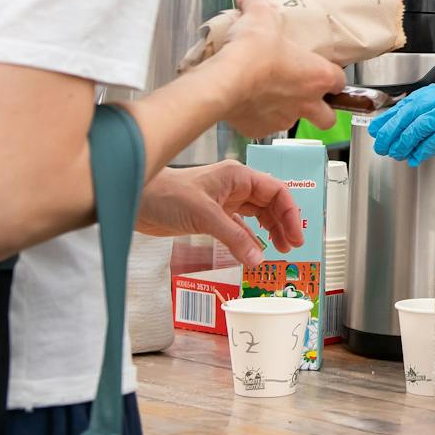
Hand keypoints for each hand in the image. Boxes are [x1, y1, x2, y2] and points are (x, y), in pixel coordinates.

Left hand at [136, 160, 302, 267]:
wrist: (138, 199)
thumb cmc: (167, 194)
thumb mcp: (206, 216)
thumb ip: (234, 238)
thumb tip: (258, 258)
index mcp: (238, 176)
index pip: (276, 191)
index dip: (290, 212)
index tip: (296, 235)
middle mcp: (235, 187)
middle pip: (270, 204)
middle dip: (283, 224)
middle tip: (290, 247)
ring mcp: (224, 201)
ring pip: (257, 215)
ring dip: (269, 231)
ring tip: (279, 250)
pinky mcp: (213, 215)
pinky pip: (239, 227)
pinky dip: (249, 239)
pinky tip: (254, 251)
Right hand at [196, 0, 342, 136]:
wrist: (226, 81)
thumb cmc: (253, 51)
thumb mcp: (260, 15)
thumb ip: (258, 2)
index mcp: (318, 76)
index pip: (339, 81)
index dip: (331, 75)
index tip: (320, 69)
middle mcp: (305, 102)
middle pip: (328, 117)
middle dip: (321, 109)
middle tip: (304, 94)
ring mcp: (283, 119)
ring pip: (292, 121)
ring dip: (285, 110)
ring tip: (267, 93)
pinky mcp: (258, 129)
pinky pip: (263, 125)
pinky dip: (257, 116)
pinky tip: (246, 101)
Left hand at [369, 76, 434, 165]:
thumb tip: (427, 120)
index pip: (415, 99)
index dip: (395, 113)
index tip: (383, 122)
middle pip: (411, 112)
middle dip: (392, 128)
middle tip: (381, 139)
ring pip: (418, 127)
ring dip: (402, 142)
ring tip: (393, 151)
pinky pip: (434, 143)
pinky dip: (420, 151)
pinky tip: (414, 157)